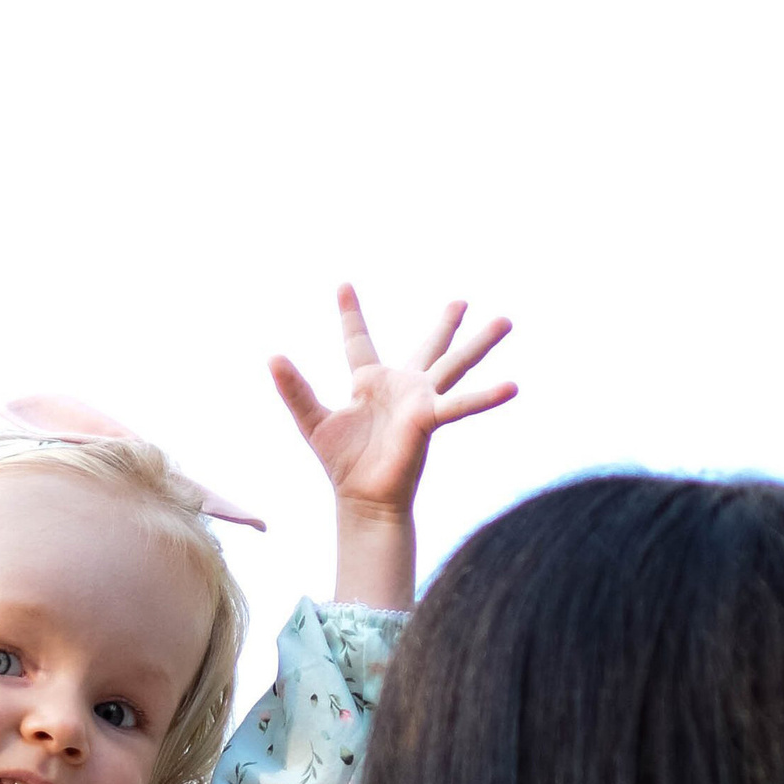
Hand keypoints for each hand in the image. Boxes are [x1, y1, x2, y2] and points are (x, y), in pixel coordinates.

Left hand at [270, 283, 515, 609]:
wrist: (364, 499)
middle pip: (428, 346)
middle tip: (461, 300)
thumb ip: (295, 389)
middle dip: (446, 324)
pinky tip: (512, 386)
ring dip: (480, 343)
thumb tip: (272, 357)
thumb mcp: (312, 421)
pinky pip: (461, 405)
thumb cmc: (342, 464)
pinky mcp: (430, 419)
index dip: (349, 314)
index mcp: (369, 383)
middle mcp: (401, 387)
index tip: (343, 284)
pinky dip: (486, 397)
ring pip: (455, 365)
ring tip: (506, 321)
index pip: (357, 340)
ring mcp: (420, 401)